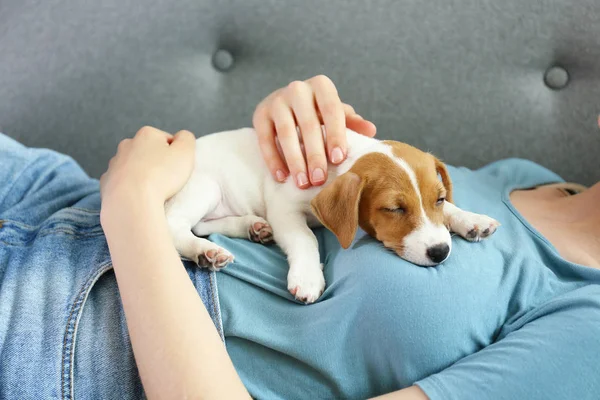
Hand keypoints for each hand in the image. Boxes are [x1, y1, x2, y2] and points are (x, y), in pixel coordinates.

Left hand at [100, 126, 195, 219]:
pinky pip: (120, 182)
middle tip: (166, 179)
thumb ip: (186, 139)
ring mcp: (114, 163)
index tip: (177, 168)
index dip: (175, 154)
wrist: (131, 202)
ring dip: (142, 174)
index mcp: (147, 134)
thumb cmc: (161, 176)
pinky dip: (128, 187)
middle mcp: (127, 145)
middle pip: (147, 151)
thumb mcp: (185, 152)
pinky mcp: (106, 181)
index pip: (167, 140)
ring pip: (133, 166)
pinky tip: (136, 196)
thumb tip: (182, 136)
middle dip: (156, 162)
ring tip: (152, 190)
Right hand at [253, 75, 376, 188]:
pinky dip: (273, 160)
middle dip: (315, 155)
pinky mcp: (259, 114)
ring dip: (295, 160)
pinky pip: (265, 139)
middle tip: (320, 179)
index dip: (336, 135)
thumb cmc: (319, 111)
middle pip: (308, 125)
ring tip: (302, 183)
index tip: (339, 159)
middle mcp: (297, 89)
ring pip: (285, 133)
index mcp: (321, 86)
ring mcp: (276, 100)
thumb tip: (371, 130)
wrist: (287, 104)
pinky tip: (281, 177)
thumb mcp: (336, 114)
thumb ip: (352, 122)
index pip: (332, 110)